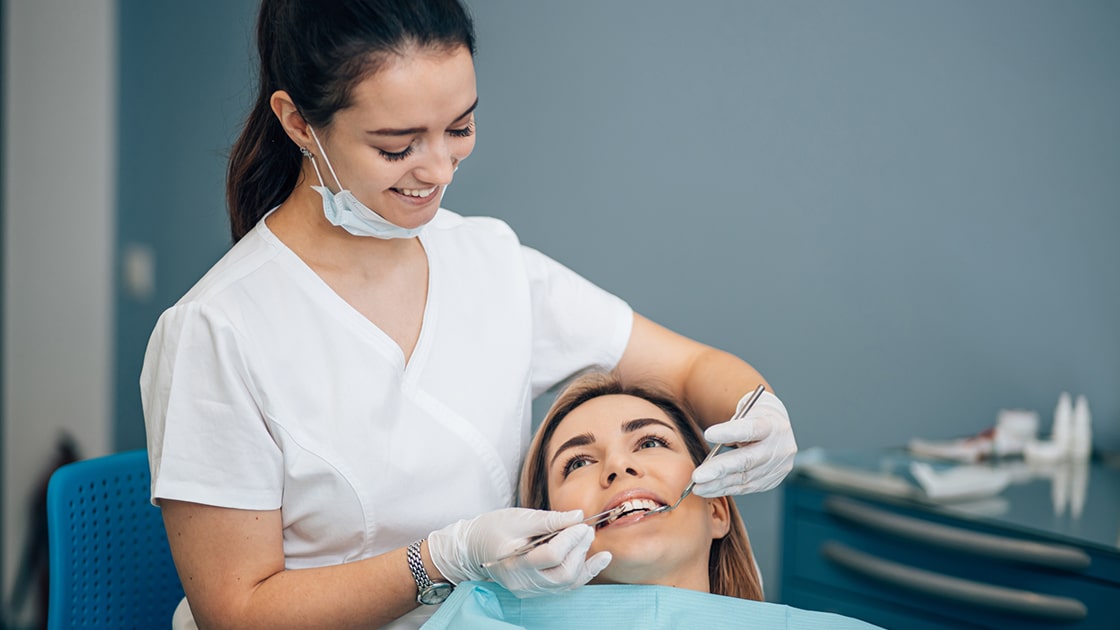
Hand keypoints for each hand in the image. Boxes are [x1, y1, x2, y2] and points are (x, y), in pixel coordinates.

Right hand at [428, 507, 611, 597]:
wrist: (473, 548)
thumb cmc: (493, 528)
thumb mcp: (519, 518)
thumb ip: (550, 519)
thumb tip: (579, 516)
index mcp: (514, 562)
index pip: (550, 556)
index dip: (570, 539)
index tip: (581, 523)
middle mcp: (523, 582)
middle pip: (562, 573)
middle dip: (579, 550)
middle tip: (587, 530)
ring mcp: (530, 589)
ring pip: (567, 582)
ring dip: (584, 561)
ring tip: (589, 539)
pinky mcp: (537, 589)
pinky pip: (565, 585)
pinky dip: (584, 572)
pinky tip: (599, 559)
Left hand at [691, 390, 796, 495]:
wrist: (779, 430)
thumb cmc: (756, 418)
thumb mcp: (748, 412)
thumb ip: (732, 426)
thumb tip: (711, 442)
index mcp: (771, 425)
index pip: (750, 429)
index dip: (730, 432)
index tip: (708, 434)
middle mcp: (778, 448)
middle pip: (746, 460)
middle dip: (719, 469)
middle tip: (697, 476)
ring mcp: (776, 467)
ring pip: (744, 478)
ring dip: (717, 484)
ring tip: (697, 487)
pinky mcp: (771, 481)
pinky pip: (745, 488)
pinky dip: (725, 489)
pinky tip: (709, 490)